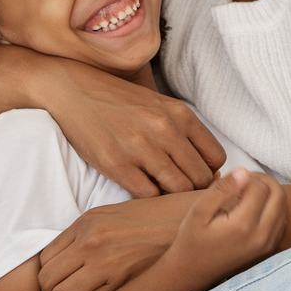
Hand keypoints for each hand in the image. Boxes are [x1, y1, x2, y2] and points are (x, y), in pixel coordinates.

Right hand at [29, 52, 226, 196]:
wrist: (74, 91)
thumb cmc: (120, 101)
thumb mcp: (159, 105)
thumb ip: (184, 131)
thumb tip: (208, 169)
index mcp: (180, 114)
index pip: (216, 158)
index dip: (210, 173)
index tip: (197, 178)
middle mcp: (165, 129)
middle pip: (201, 178)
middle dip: (195, 190)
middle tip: (180, 192)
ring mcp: (141, 148)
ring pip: (178, 190)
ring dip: (172, 197)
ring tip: (162, 193)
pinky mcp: (116, 164)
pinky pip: (148, 195)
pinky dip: (149, 199)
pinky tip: (141, 190)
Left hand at [39, 190, 201, 290]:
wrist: (190, 220)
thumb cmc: (156, 218)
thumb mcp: (116, 214)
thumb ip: (88, 233)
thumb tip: (66, 258)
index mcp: (87, 222)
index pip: (45, 259)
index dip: (49, 275)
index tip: (59, 281)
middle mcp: (90, 240)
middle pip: (47, 280)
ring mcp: (105, 260)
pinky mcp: (121, 279)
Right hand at [162, 168, 287, 288]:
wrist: (192, 273)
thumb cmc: (191, 240)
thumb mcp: (198, 211)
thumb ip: (222, 190)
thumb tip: (244, 172)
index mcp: (243, 225)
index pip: (260, 187)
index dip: (247, 176)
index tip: (232, 180)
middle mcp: (261, 236)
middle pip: (278, 194)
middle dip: (264, 180)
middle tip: (244, 180)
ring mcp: (268, 245)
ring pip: (283, 206)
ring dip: (270, 192)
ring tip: (247, 192)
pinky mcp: (269, 249)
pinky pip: (282, 220)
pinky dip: (273, 207)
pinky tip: (254, 206)